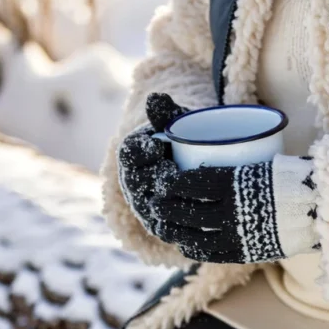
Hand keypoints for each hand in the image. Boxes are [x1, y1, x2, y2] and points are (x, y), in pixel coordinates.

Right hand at [116, 92, 186, 228]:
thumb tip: (156, 98)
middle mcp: (133, 183)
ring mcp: (146, 206)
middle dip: (156, 177)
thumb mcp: (177, 123)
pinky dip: (182, 226)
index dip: (141, 151)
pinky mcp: (161, 226)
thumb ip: (167, 113)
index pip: (128, 154)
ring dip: (169, 202)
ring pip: (152, 209)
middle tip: (175, 169)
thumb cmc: (184, 139)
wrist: (194, 165)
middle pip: (138, 184)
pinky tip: (200, 219)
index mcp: (132, 156)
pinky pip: (167, 230)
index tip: (158, 144)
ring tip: (191, 192)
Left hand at [146, 153, 318, 264]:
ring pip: (192, 236)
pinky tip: (183, 242)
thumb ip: (233, 155)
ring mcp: (236, 236)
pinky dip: (191, 247)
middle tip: (155, 200)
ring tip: (164, 222)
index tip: (162, 178)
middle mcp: (232, 211)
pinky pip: (208, 253)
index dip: (170, 183)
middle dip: (165, 207)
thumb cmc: (288, 176)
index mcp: (235, 183)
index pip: (190, 183)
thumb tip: (199, 141)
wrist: (317, 208)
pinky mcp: (242, 253)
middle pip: (186, 211)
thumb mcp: (260, 158)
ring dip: (173, 229)